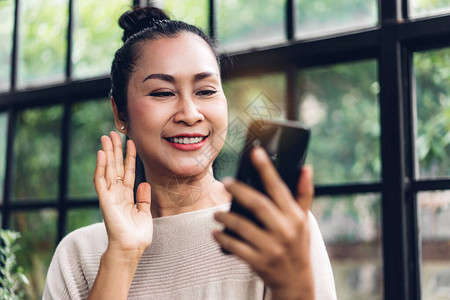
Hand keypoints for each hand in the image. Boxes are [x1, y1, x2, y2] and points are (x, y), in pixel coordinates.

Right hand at [94, 131, 152, 255]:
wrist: (131, 248)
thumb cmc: (137, 235)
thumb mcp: (145, 213)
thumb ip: (144, 198)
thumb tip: (144, 182)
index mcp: (127, 196)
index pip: (127, 171)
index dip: (129, 157)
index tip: (131, 142)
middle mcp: (117, 193)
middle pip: (115, 167)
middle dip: (115, 150)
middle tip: (113, 133)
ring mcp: (110, 196)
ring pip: (107, 169)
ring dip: (107, 153)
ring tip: (106, 137)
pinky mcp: (104, 200)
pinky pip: (101, 181)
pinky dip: (101, 167)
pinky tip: (102, 154)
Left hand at [213, 147, 314, 299]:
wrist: (295, 280)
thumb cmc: (298, 244)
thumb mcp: (304, 219)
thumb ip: (303, 193)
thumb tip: (306, 167)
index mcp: (294, 216)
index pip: (278, 188)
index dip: (266, 168)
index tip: (255, 152)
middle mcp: (284, 230)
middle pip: (257, 204)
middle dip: (239, 190)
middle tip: (226, 182)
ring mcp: (271, 247)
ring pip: (242, 226)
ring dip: (226, 217)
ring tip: (216, 213)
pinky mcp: (258, 261)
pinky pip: (236, 247)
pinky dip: (223, 239)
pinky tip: (216, 233)